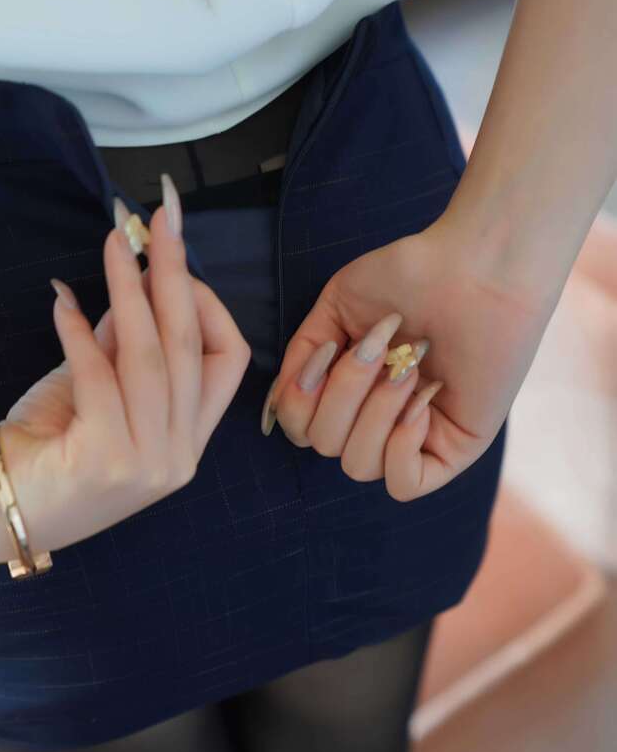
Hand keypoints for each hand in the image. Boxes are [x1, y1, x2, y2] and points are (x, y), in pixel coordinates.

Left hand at [0, 184, 250, 563]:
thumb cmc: (49, 447)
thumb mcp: (100, 387)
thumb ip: (125, 346)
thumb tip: (136, 280)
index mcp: (188, 439)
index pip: (228, 359)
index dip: (205, 302)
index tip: (168, 258)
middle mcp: (180, 456)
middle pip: (194, 345)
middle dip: (177, 272)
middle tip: (158, 217)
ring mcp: (151, 465)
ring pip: (154, 356)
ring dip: (131, 289)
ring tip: (114, 243)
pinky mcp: (110, 462)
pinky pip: (101, 377)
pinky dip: (81, 333)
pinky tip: (62, 302)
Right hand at [265, 213, 558, 500]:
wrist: (476, 267)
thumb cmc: (411, 277)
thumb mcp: (336, 307)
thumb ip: (302, 356)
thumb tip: (277, 408)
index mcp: (351, 392)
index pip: (300, 430)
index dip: (300, 397)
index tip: (333, 347)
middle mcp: (378, 420)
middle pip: (324, 445)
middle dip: (344, 392)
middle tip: (382, 348)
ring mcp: (416, 439)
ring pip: (358, 465)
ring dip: (375, 410)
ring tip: (409, 368)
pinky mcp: (454, 451)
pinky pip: (403, 484)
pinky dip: (400, 445)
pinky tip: (421, 404)